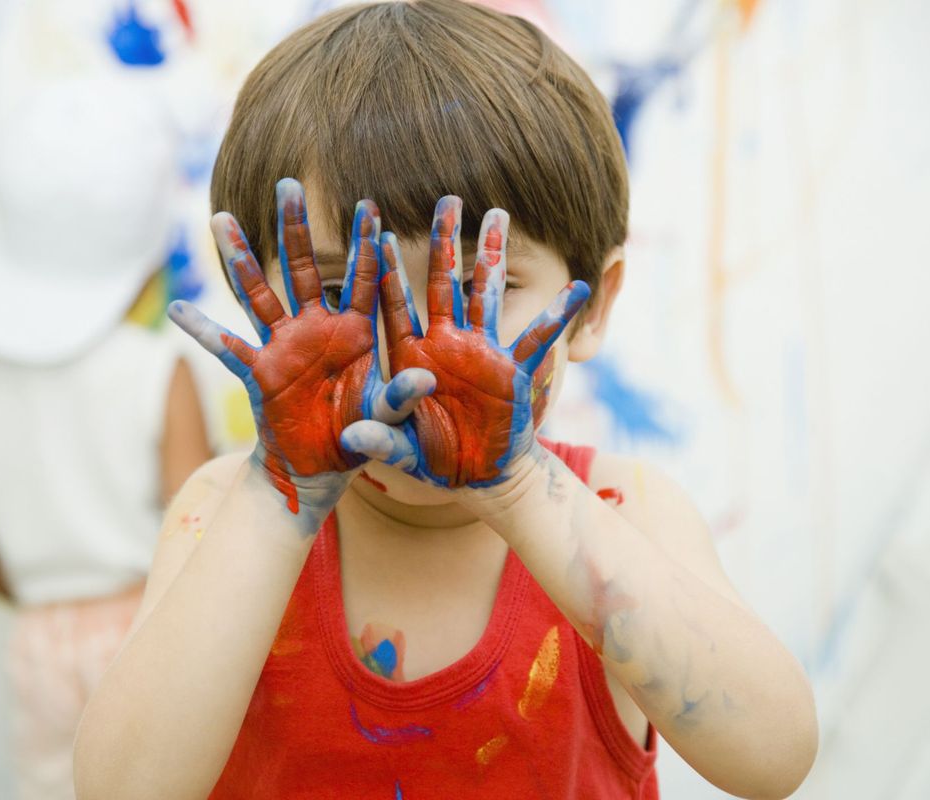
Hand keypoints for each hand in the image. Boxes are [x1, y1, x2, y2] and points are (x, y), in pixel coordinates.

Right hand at [168, 179, 432, 516]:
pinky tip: (179, 309)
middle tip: (287, 184)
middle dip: (296, 228)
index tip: (368, 203)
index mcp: (356, 333)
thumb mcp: (388, 417)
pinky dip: (203, 331)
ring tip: (221, 218)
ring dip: (240, 258)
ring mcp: (284, 348)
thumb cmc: (362, 435)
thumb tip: (425, 379)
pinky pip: (228, 348)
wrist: (324, 469)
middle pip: (304, 270)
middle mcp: (317, 330)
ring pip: (259, 295)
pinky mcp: (260, 374)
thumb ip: (403, 397)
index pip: (363, 279)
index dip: (364, 244)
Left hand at [341, 196, 589, 487]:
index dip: (388, 269)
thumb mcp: (401, 450)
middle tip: (446, 199)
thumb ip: (380, 437)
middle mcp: (445, 344)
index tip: (380, 229)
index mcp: (410, 356)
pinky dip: (558, 316)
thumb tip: (353, 434)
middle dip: (444, 242)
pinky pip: (537, 339)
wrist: (477, 477)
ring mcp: (481, 353)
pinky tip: (576, 288)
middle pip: (442, 284)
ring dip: (492, 256)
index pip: (395, 305)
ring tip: (497, 215)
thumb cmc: (432, 458)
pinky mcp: (512, 372)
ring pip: (486, 294)